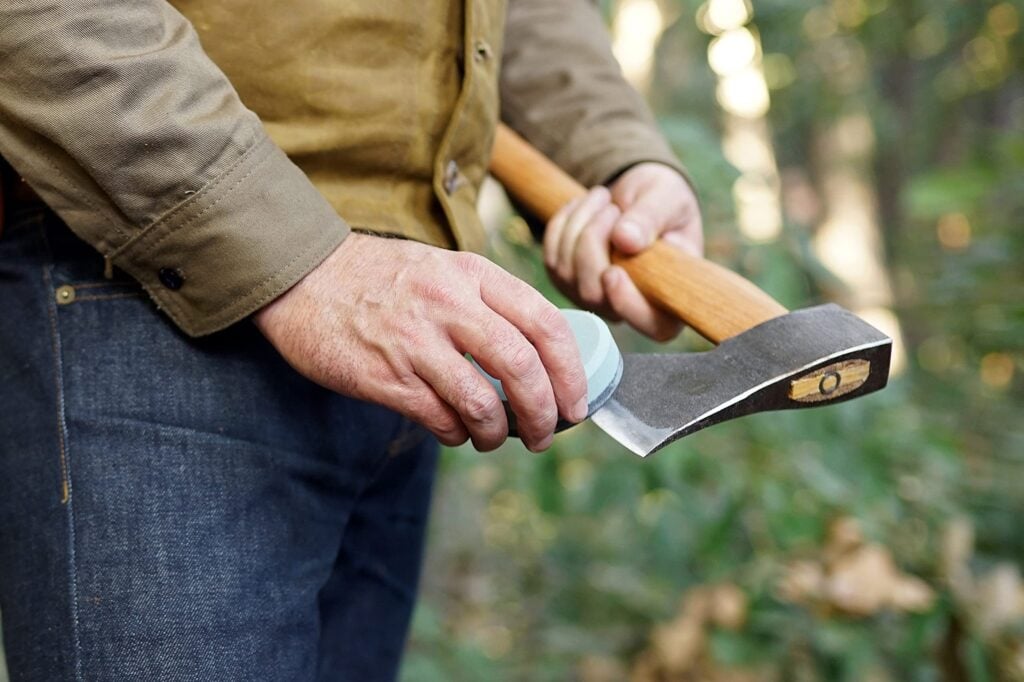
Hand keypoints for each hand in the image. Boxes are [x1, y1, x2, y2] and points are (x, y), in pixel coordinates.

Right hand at [253, 233, 588, 451]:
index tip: (577, 402)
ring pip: (483, 403)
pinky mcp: (384, 377)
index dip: (571, 371)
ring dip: (499, 434)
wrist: (303, 277)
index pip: (545, 322)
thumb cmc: (380, 278)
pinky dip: (458, 434)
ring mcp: (415, 342)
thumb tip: (539, 356)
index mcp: (472, 274)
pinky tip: (457, 432)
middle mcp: (449, 304)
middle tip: (547, 435)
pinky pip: (440, 419)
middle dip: (545, 412)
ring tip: (495, 440)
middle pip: (522, 367)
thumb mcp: (443, 269)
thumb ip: (487, 302)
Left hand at [544, 162, 702, 340]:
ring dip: (579, 226)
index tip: (613, 271)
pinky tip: (583, 206)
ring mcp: (593, 298)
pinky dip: (563, 224)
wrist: (638, 194)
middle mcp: (628, 307)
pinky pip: (551, 257)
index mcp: (669, 298)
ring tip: (602, 198)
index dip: (627, 305)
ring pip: (568, 274)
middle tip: (612, 206)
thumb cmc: (663, 201)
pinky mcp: (566, 281)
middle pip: (595, 295)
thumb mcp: (668, 199)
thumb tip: (626, 241)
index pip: (653, 324)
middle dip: (594, 242)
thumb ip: (652, 218)